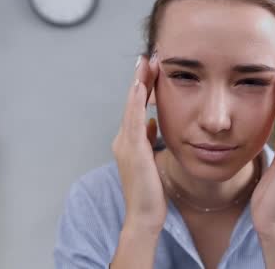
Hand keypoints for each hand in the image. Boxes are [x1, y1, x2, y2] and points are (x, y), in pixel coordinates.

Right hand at [111, 52, 164, 232]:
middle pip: (131, 103)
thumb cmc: (151, 192)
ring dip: (138, 83)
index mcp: (128, 142)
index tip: (150, 68)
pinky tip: (140, 86)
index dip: (141, 87)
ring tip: (145, 63)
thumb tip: (151, 121)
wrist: (144, 216)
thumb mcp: (150, 159)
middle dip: (139, 79)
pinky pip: (133, 120)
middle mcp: (123, 140)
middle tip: (146, 56)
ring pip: (131, 107)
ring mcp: (125, 145)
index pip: (135, 108)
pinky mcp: (133, 151)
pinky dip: (135, 102)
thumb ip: (148, 139)